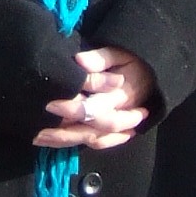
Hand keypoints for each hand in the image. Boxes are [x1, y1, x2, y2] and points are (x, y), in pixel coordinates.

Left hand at [36, 46, 154, 150]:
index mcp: (122, 95)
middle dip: (64, 131)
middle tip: (38, 129)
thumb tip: (79, 61)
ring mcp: (118, 125)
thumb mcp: (121, 52)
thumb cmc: (135, 61)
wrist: (156, 74)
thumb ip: (100, 58)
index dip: (72, 109)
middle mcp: (120, 114)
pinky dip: (78, 144)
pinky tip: (56, 142)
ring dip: (65, 141)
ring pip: (92, 140)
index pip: (95, 108)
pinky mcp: (114, 130)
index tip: (50, 103)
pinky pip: (99, 143)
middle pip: (92, 130)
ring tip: (39, 138)